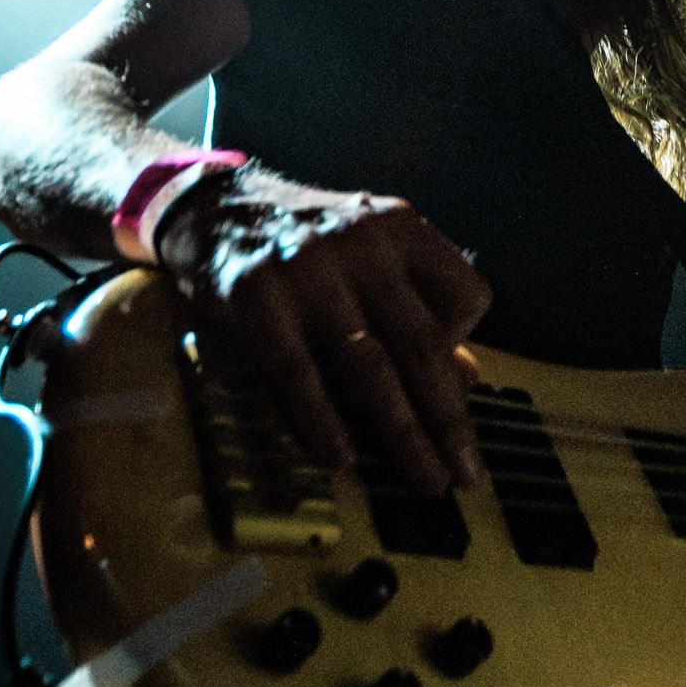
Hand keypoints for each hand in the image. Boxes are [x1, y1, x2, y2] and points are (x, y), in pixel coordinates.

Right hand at [155, 173, 490, 493]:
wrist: (215, 207)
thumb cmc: (307, 244)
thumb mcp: (370, 259)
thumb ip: (417, 311)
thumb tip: (470, 379)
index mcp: (402, 230)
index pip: (467, 296)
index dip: (467, 344)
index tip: (454, 383)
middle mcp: (364, 245)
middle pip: (422, 344)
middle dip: (449, 418)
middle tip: (465, 474)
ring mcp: (309, 271)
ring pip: (369, 366)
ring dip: (402, 432)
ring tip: (424, 479)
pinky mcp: (258, 299)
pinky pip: (298, 374)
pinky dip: (321, 422)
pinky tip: (341, 459)